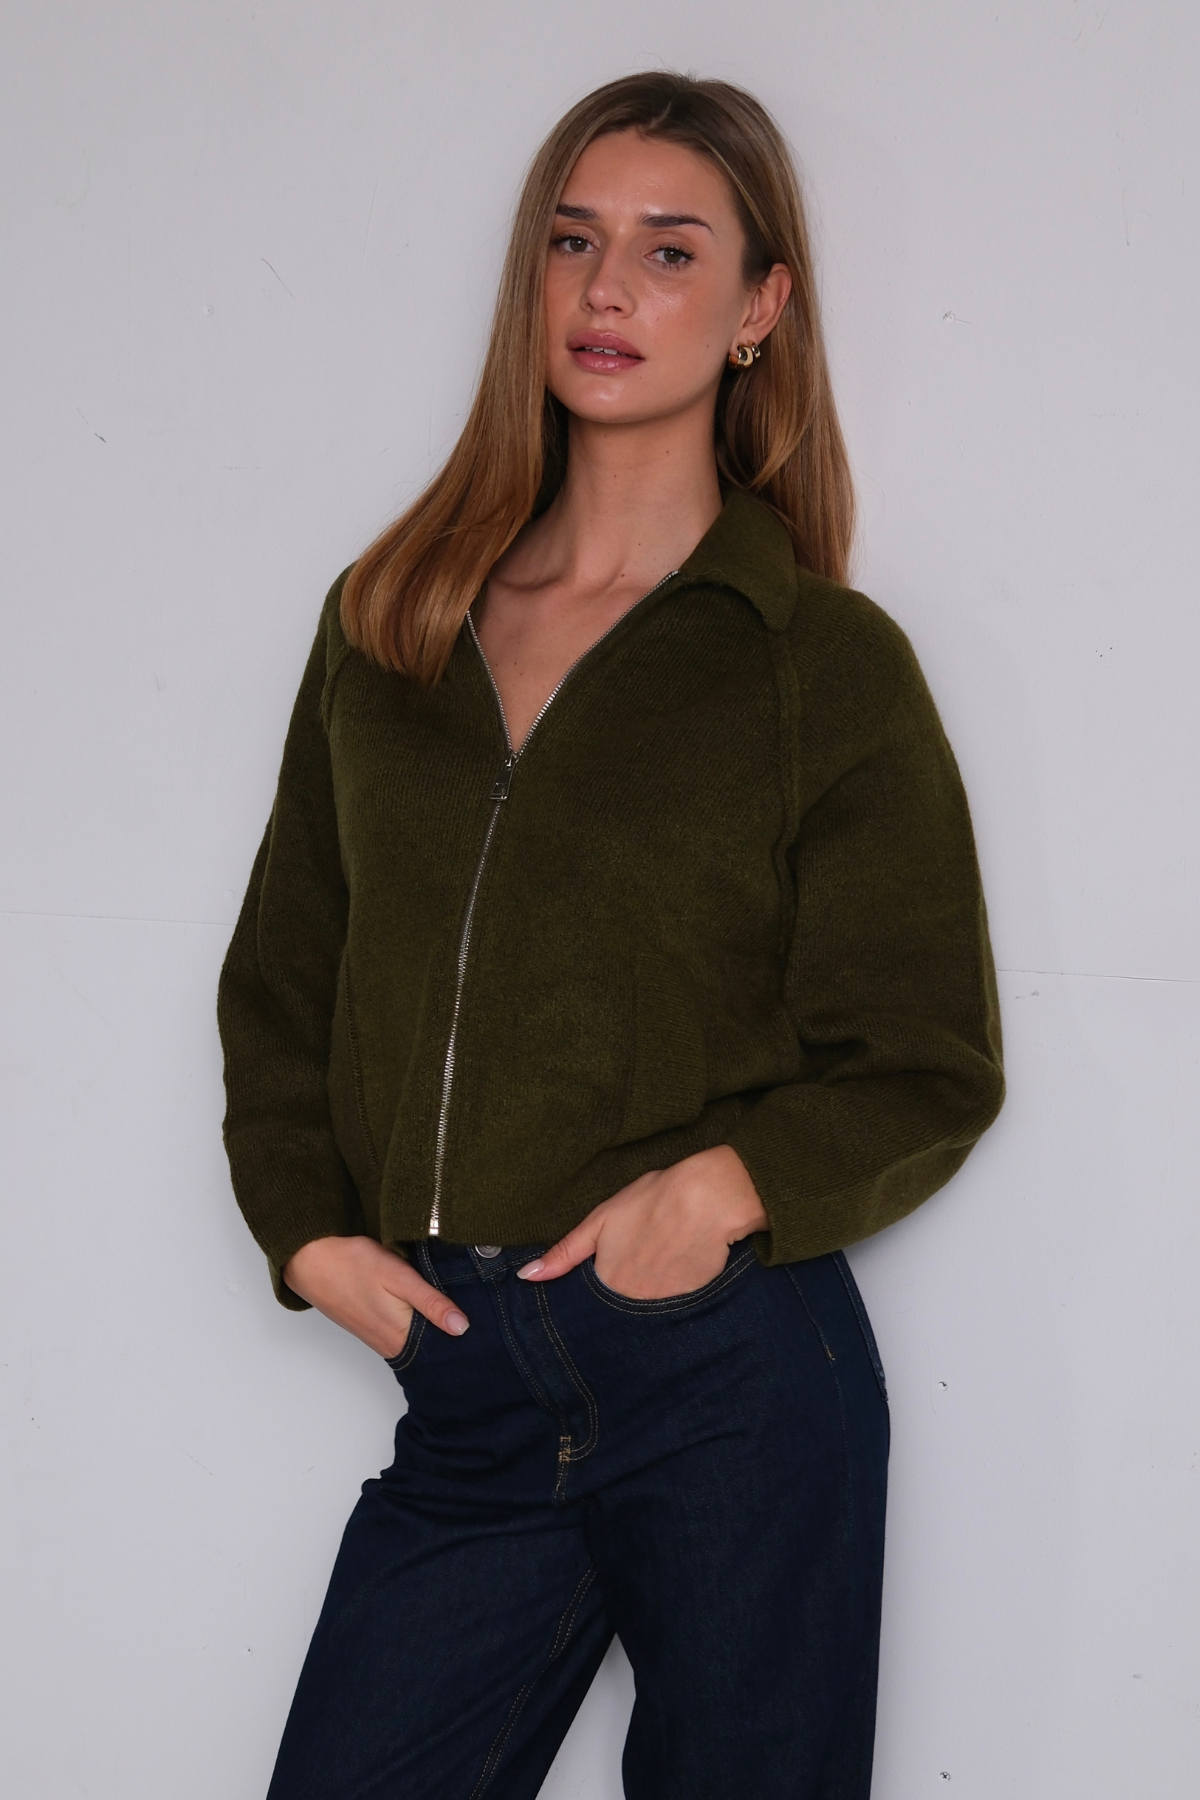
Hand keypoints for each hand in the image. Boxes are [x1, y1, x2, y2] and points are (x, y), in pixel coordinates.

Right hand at [282, 1235, 469, 1356]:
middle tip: (480, 1322)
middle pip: (431, 1349)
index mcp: (400, 1336)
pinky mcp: (372, 1326)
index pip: (442, 1351)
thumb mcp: (399, 1277)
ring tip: (462, 1314)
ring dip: (436, 1331)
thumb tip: (462, 1328)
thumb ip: (431, 1302)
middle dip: (453, 1338)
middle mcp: (390, 1344)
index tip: (486, 1334)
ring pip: (419, 1341)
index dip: (465, 1344)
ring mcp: (379, 1337)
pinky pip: (404, 1333)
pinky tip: (430, 1311)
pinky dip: (420, 1325)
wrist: (311, 1260)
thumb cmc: (353, 1264)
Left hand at [517, 1146, 767, 1299]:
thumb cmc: (652, 1201)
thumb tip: (525, 1278)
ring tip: (657, 1269)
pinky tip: (678, 1272)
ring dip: (647, 1298)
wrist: (709, 1200)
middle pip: (620, 1311)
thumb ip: (564, 1253)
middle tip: (637, 1267)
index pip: (592, 1304)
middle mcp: (633, 1303)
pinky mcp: (692, 1304)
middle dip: (621, 1299)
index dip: (598, 1288)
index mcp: (607, 1283)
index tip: (606, 1275)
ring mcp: (664, 1307)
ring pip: (647, 1311)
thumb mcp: (600, 1220)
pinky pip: (675, 1308)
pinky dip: (673, 1296)